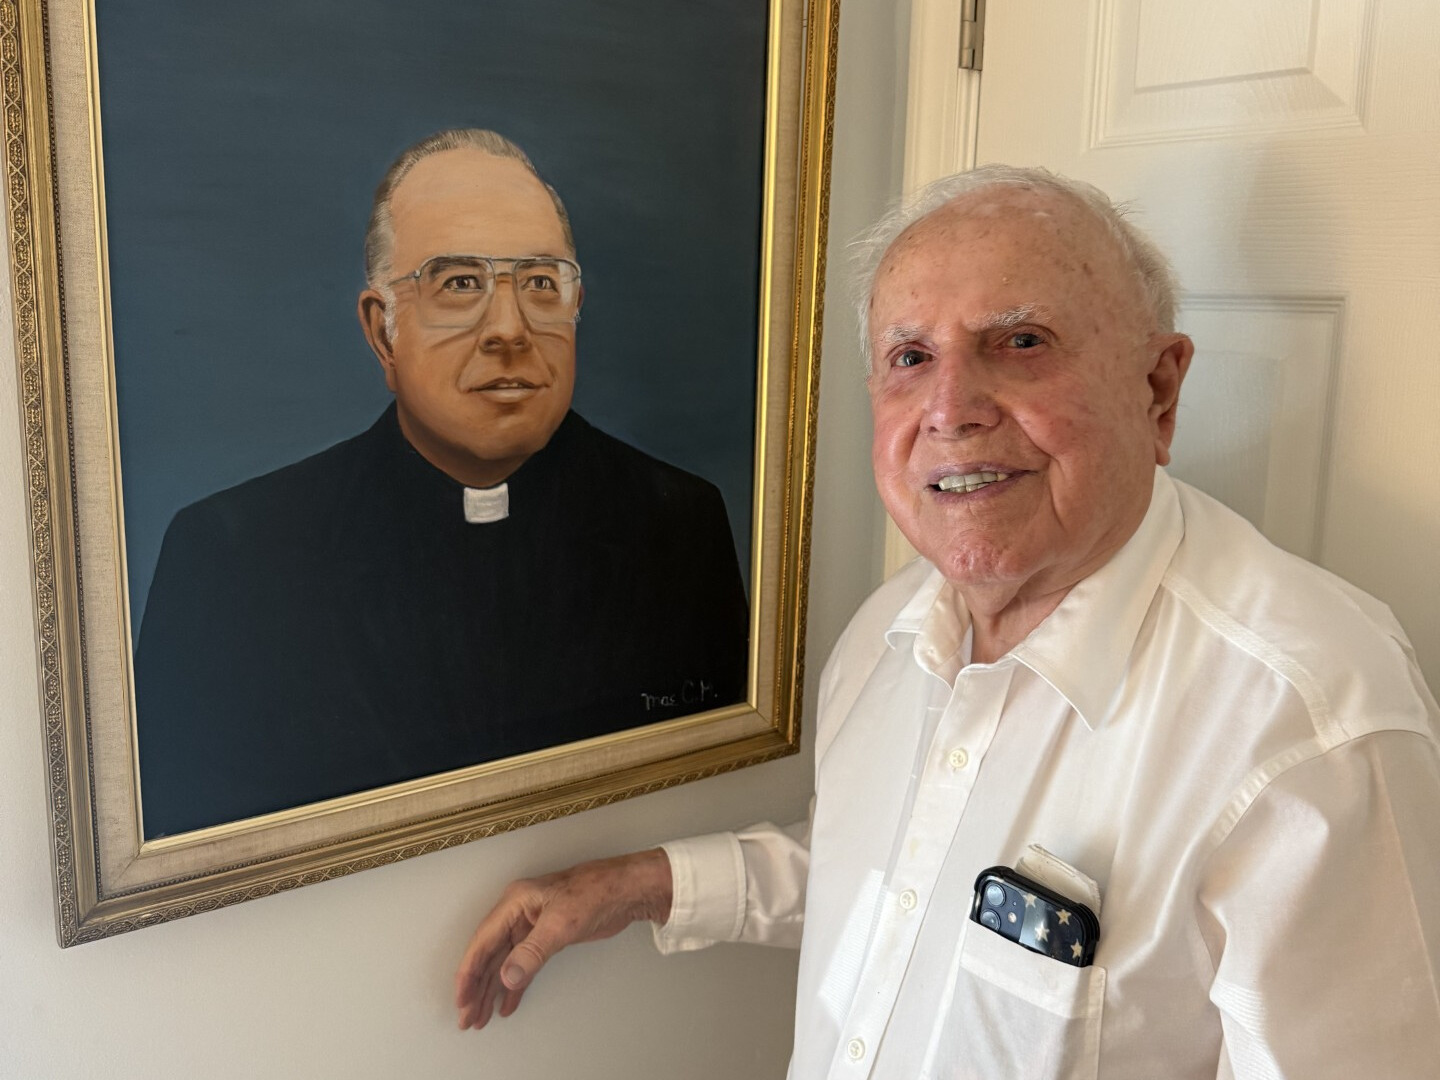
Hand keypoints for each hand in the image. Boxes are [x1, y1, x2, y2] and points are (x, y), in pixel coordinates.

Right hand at [454, 848, 673, 1029]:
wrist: (626, 890)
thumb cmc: (596, 893)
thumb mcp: (561, 923)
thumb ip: (532, 952)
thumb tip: (507, 978)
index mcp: (514, 902)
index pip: (482, 942)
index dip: (468, 972)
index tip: (462, 999)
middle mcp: (518, 913)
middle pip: (489, 955)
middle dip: (477, 988)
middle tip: (468, 1017)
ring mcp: (532, 925)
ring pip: (504, 962)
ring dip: (492, 990)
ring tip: (481, 1017)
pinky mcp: (547, 937)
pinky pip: (523, 964)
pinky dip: (515, 985)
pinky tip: (508, 1004)